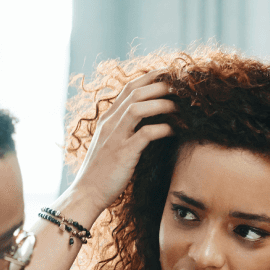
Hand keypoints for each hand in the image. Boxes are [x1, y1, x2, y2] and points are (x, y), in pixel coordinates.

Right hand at [68, 70, 175, 213]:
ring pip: (139, 107)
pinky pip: (146, 133)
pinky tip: (176, 130)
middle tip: (183, 87)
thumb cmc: (102, 172)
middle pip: (136, 92)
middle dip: (162, 85)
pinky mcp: (123, 153)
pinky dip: (164, 128)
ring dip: (163, 103)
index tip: (170, 75)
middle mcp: (110, 123)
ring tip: (182, 106)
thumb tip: (148, 122)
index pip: (129, 88)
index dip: (151, 77)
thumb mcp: (110, 144)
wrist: (86, 194)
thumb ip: (124, 129)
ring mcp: (115, 137)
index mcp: (107, 119)